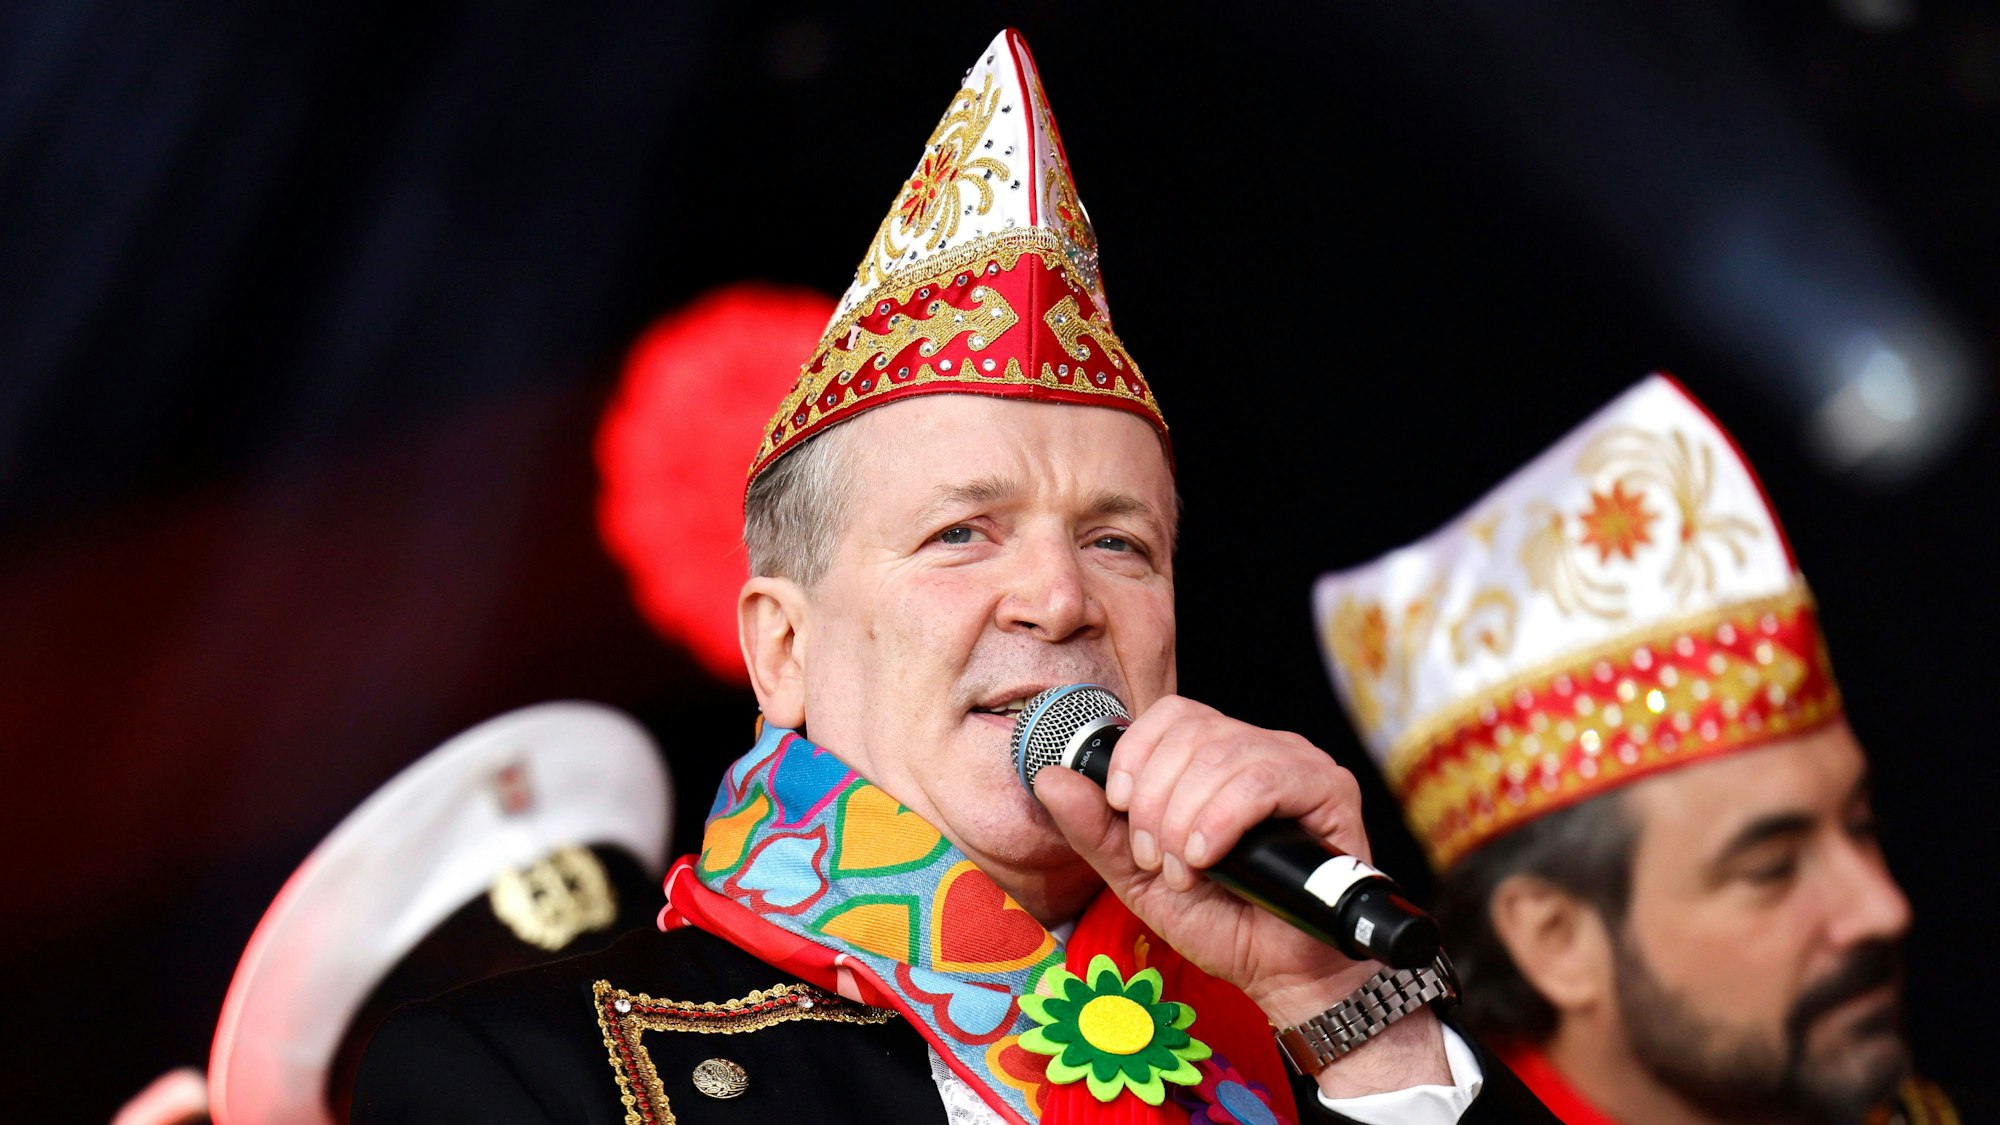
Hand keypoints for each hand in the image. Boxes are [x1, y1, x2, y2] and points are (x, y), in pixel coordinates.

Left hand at [1032, 694, 1449, 1095]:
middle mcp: (1257, 748)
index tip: (1120, 809)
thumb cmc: (1218, 920)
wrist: (1277, 973)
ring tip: (1186, 871)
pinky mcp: (1330, 790)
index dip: (1135, 755)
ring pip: (1222, 754)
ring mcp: (1296, 764)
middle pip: (1190, 732)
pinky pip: (1265, 779)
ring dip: (1184, 819)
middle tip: (1156, 859)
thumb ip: (1094, 828)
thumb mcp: (1137, 876)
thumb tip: (1050, 777)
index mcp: (1214, 757)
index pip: (1169, 715)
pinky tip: (1207, 857)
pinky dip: (1221, 819)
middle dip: (1154, 801)